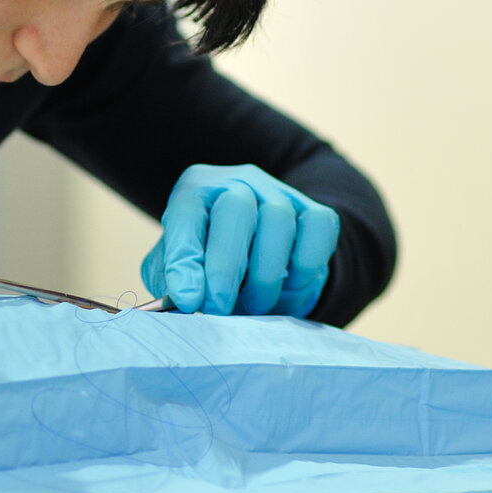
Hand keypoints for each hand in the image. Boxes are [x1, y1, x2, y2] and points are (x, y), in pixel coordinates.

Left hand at [140, 163, 339, 316]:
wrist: (256, 258)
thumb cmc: (207, 265)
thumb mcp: (176, 270)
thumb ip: (173, 282)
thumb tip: (183, 298)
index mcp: (195, 190)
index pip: (186, 213)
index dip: (185, 258)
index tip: (187, 299)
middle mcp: (238, 184)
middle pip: (236, 209)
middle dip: (225, 267)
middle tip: (218, 309)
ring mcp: (279, 195)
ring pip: (278, 221)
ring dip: (265, 275)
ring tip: (253, 306)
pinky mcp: (315, 212)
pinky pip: (318, 228)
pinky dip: (305, 264)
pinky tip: (289, 287)